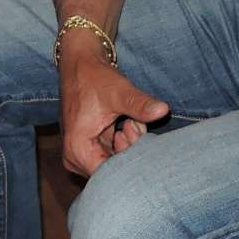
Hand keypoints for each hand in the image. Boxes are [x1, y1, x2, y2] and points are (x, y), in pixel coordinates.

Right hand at [58, 46, 168, 177]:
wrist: (80, 64)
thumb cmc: (95, 77)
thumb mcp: (119, 92)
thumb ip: (140, 105)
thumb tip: (163, 110)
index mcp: (77, 149)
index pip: (111, 174)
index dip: (130, 158)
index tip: (136, 131)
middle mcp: (75, 158)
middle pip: (113, 171)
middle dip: (131, 151)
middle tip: (133, 123)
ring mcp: (81, 155)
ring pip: (115, 164)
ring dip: (129, 147)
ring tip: (130, 121)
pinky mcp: (89, 149)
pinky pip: (113, 156)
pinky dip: (125, 143)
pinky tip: (127, 123)